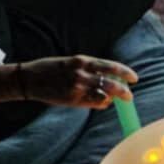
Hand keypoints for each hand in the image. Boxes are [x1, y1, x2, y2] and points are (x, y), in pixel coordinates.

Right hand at [16, 56, 136, 108]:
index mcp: (82, 61)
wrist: (29, 78)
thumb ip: (90, 70)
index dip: (124, 72)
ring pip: (103, 95)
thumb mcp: (71, 63)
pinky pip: (93, 103)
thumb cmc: (52, 70)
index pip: (110, 66)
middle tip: (129, 95)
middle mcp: (81, 73)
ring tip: (114, 99)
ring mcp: (77, 87)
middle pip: (111, 82)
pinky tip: (101, 102)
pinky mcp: (72, 99)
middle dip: (123, 90)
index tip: (134, 78)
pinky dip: (100, 103)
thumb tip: (110, 79)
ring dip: (112, 98)